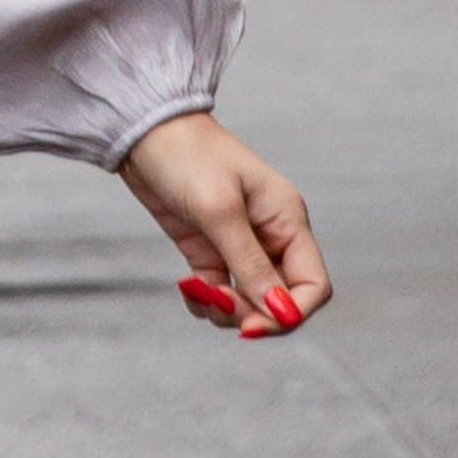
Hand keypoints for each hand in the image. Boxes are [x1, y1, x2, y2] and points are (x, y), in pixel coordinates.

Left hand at [119, 110, 329, 339]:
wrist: (143, 132)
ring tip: (196, 291)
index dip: (289, 314)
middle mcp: (272, 237)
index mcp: (289, 221)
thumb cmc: (188, 157)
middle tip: (216, 302)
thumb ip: (250, 264)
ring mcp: (240, 244)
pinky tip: (187, 285)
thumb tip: (280, 312)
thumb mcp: (220, 212)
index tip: (251, 326)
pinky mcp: (208, 249)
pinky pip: (219, 293)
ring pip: (248, 302)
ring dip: (224, 311)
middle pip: (281, 300)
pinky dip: (205, 300)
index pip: (313, 286)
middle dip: (251, 315)